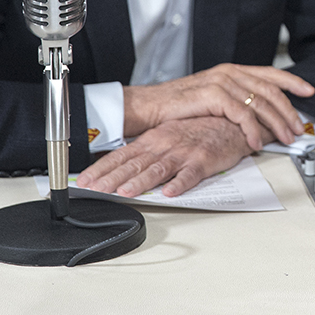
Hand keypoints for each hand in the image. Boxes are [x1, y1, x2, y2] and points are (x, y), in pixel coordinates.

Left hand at [76, 116, 260, 197]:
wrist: (230, 122)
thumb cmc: (198, 131)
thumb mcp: (167, 137)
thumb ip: (146, 153)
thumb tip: (120, 169)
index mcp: (153, 140)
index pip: (122, 155)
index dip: (102, 168)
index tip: (85, 181)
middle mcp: (165, 145)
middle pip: (134, 164)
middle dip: (112, 178)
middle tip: (95, 190)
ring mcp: (184, 153)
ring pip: (158, 169)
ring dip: (141, 181)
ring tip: (126, 192)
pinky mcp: (204, 161)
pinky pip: (190, 175)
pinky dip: (180, 184)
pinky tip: (170, 192)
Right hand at [123, 63, 313, 148]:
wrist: (150, 106)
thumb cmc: (178, 107)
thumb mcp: (211, 98)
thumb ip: (234, 100)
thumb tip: (258, 115)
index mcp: (231, 71)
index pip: (269, 73)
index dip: (292, 82)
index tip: (309, 91)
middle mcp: (230, 73)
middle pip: (270, 90)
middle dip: (289, 111)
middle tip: (299, 127)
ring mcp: (223, 83)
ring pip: (261, 103)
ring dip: (276, 123)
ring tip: (285, 138)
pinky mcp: (215, 96)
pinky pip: (243, 115)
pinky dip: (253, 130)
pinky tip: (257, 142)